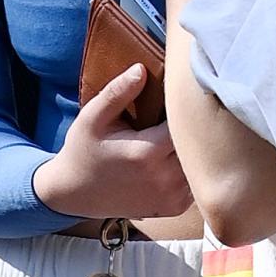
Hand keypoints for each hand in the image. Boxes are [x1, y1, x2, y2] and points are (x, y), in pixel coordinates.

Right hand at [33, 63, 192, 220]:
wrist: (75, 192)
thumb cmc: (84, 149)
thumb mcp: (93, 117)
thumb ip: (117, 93)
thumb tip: (141, 69)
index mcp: (147, 152)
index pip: (186, 124)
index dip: (186, 109)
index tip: (179, 98)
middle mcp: (165, 178)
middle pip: (199, 145)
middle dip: (193, 128)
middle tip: (184, 114)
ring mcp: (171, 197)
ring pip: (201, 165)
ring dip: (194, 149)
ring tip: (179, 134)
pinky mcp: (174, 207)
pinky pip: (196, 182)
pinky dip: (191, 169)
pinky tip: (175, 157)